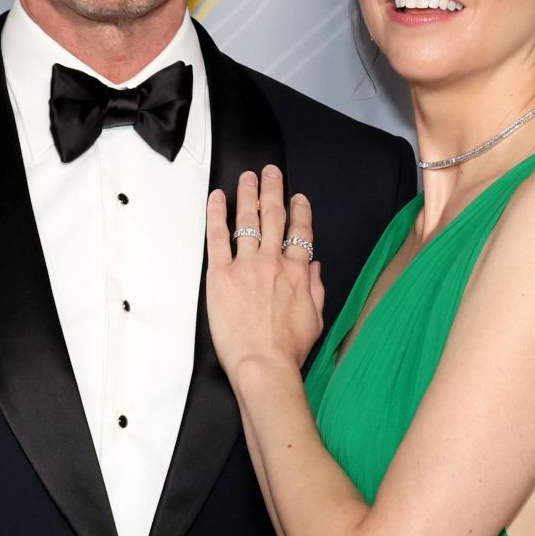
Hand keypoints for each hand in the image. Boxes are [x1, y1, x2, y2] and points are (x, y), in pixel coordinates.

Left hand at [205, 166, 324, 377]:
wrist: (263, 363)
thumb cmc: (288, 349)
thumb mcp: (316, 319)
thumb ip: (316, 288)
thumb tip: (314, 267)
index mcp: (298, 272)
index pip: (301, 232)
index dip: (300, 211)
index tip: (299, 198)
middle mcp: (273, 262)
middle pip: (275, 216)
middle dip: (274, 190)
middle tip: (271, 172)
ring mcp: (246, 266)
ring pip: (248, 220)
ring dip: (249, 194)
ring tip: (248, 177)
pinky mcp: (221, 275)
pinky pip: (218, 237)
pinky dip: (218, 214)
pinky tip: (218, 197)